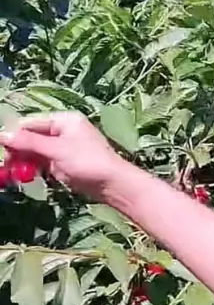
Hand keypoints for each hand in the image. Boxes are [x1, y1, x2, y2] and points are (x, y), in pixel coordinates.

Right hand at [0, 111, 128, 198]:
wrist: (112, 184)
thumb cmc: (88, 162)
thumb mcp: (57, 150)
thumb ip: (29, 142)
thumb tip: (3, 135)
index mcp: (63, 120)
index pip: (29, 123)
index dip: (13, 136)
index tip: (1, 150)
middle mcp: (62, 130)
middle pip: (29, 137)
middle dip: (16, 151)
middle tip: (5, 166)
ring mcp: (62, 147)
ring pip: (33, 151)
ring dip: (21, 161)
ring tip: (12, 173)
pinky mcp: (62, 162)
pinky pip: (40, 162)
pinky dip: (31, 168)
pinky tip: (23, 176)